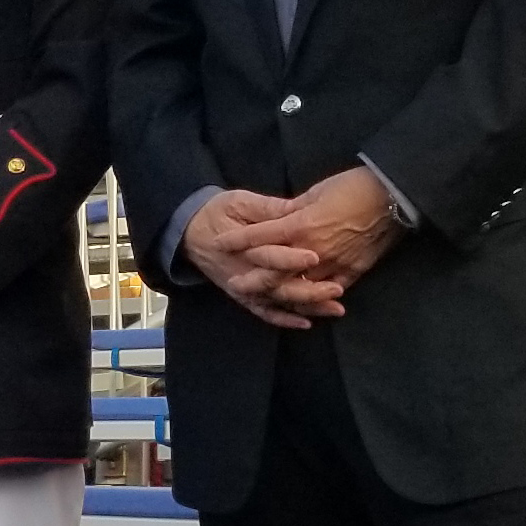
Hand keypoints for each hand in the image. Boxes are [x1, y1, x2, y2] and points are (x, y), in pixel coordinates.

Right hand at [182, 189, 346, 329]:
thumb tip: (296, 208)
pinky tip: (307, 322)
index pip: (269, 255)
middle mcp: (243, 273)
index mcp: (242, 248)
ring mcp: (243, 288)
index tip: (315, 257)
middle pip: (278, 286)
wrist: (189, 232)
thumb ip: (267, 208)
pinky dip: (285, 319)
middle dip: (308, 290)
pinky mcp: (243, 296)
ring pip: (277, 302)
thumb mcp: (239, 202)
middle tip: (336, 290)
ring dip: (306, 307)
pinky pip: (265, 312)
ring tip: (335, 308)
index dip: (291, 258)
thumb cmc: (216, 213)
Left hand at [215, 167, 407, 292]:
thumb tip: (278, 217)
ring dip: (280, 295)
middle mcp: (312, 249)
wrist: (394, 196)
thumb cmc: (354, 187)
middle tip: (236, 284)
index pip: (260, 236)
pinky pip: (327, 293)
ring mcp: (332, 264)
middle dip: (253, 279)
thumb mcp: (316, 192)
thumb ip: (293, 209)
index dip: (237, 240)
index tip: (219, 243)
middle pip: (274, 271)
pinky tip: (304, 308)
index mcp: (300, 225)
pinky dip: (314, 301)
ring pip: (299, 288)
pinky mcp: (352, 272)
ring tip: (265, 299)